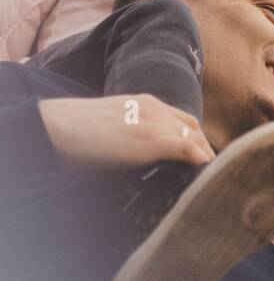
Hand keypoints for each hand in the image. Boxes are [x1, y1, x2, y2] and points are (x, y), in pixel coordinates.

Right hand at [38, 94, 214, 170]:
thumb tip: (136, 151)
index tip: (200, 158)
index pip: (183, 120)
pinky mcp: (149, 139)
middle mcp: (154, 109)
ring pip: (193, 137)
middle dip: (204, 149)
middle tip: (209, 171)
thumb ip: (130, 130)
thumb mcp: (112, 123)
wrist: (56, 126)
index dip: (196, 139)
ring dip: (205, 156)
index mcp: (144, 103)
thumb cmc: (76, 130)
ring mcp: (153, 123)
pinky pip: (185, 146)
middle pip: (194, 129)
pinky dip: (198, 158)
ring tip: (210, 178)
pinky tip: (204, 171)